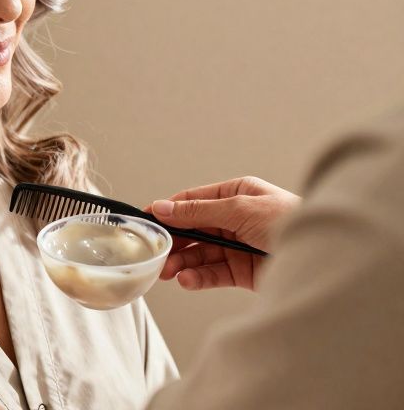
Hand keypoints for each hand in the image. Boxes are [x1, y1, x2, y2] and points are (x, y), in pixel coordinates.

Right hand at [151, 176, 300, 290]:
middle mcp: (236, 219)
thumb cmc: (294, 223)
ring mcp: (239, 246)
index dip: (169, 211)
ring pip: (200, 253)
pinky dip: (198, 277)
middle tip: (155, 253)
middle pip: (193, 230)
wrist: (328, 258)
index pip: (193, 201)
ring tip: (169, 271)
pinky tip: (188, 279)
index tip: (146, 220)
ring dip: (182, 262)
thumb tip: (164, 207)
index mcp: (237, 194)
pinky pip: (213, 273)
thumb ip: (199, 211)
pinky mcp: (243, 272)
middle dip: (174, 242)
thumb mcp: (240, 208)